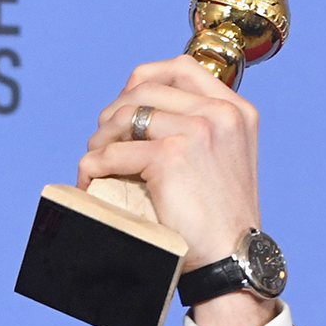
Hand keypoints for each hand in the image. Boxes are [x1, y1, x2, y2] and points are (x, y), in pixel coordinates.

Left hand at [77, 55, 275, 325]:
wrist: (229, 258)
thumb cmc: (217, 217)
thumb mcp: (221, 158)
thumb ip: (196, 127)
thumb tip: (134, 108)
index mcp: (235, 110)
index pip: (180, 68)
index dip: (142, 81)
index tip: (124, 106)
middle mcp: (220, 113)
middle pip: (144, 88)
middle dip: (113, 113)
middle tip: (102, 141)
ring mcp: (198, 131)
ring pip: (123, 116)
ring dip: (98, 139)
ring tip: (94, 161)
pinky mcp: (171, 156)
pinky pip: (112, 153)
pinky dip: (92, 166)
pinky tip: (89, 180)